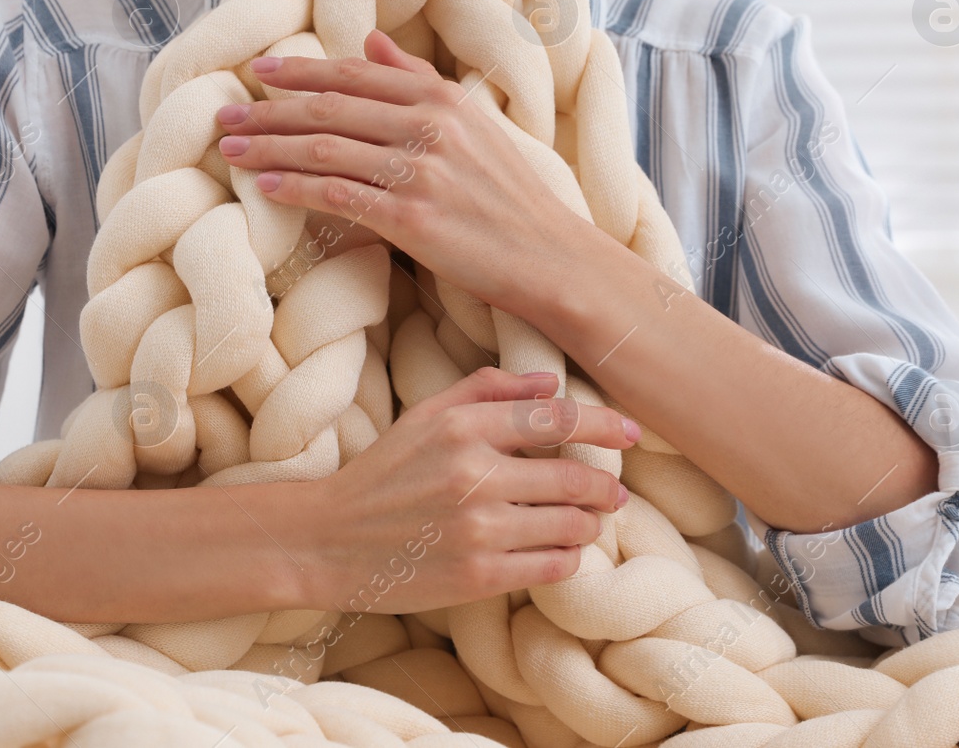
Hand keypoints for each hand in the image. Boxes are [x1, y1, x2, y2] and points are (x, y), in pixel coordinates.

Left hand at [215, 29, 587, 311]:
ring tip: (231, 150)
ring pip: (325, 148)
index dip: (299, 71)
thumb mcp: (473, 122)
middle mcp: (429, 126)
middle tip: (222, 115)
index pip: (354, 74)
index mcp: (441, 97)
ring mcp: (420, 172)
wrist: (550, 256)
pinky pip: (339, 196)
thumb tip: (371, 41)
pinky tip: (265, 188)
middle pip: (328, 108)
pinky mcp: (412, 219)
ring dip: (269, 148)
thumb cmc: (508, 194)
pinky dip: (296, 189)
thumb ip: (418, 79)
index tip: (256, 72)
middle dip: (267, 110)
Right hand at [297, 368, 638, 613]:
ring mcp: (478, 529)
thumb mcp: (426, 416)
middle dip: (606, 486)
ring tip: (587, 523)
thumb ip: (487, 390)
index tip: (629, 433)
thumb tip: (550, 381)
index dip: (603, 424)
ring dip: (590, 524)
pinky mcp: (477, 577)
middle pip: (574, 477)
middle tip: (613, 493)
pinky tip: (559, 551)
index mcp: (462, 428)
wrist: (329, 540)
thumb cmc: (383, 474)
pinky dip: (567, 558)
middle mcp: (474, 475)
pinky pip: (552, 566)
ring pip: (571, 525)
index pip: (556, 418)